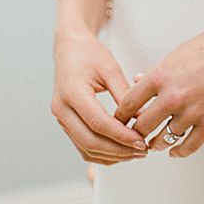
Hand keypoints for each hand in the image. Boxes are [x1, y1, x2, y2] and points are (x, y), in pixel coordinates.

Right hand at [52, 29, 147, 164]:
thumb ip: (125, 96)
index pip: (98, 123)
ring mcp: (61, 118)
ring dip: (112, 156)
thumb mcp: (111, 69)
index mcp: (72, 91)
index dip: (121, 136)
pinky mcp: (66, 123)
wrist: (69, 48)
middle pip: (90, 142)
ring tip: (135, 152)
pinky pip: (83, 146)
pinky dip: (103, 153)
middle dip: (119, 151)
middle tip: (143, 150)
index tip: (142, 141)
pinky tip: (121, 149)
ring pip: (86, 149)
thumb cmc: (89, 54)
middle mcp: (62, 108)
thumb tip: (142, 120)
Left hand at [112, 25, 203, 157]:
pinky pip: (189, 145)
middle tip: (132, 135)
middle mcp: (172, 98)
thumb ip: (155, 72)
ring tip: (153, 143)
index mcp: (159, 77)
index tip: (118, 120)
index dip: (120, 115)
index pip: (129, 103)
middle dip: (135, 132)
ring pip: (164, 139)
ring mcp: (191, 112)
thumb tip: (138, 81)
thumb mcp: (175, 55)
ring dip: (156, 143)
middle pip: (142, 126)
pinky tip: (174, 151)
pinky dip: (179, 151)